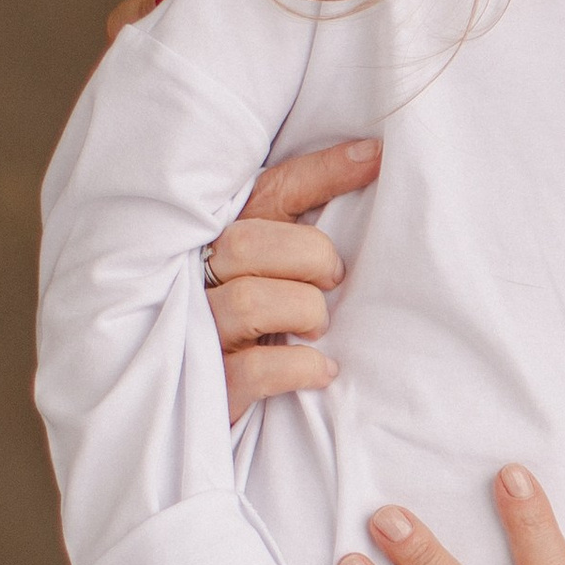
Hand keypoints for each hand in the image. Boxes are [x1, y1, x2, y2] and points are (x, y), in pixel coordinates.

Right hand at [204, 138, 384, 417]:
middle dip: (310, 258)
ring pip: (252, 302)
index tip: (376, 157)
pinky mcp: (205, 386)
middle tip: (331, 280)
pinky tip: (321, 370)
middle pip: (250, 243)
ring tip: (317, 329)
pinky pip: (256, 369)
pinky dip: (300, 367)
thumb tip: (372, 162)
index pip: (269, 191)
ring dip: (305, 312)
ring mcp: (193, 334)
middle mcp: (194, 280)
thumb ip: (296, 230)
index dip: (324, 171)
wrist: (187, 408)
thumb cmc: (246, 330)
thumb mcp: (265, 270)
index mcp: (215, 240)